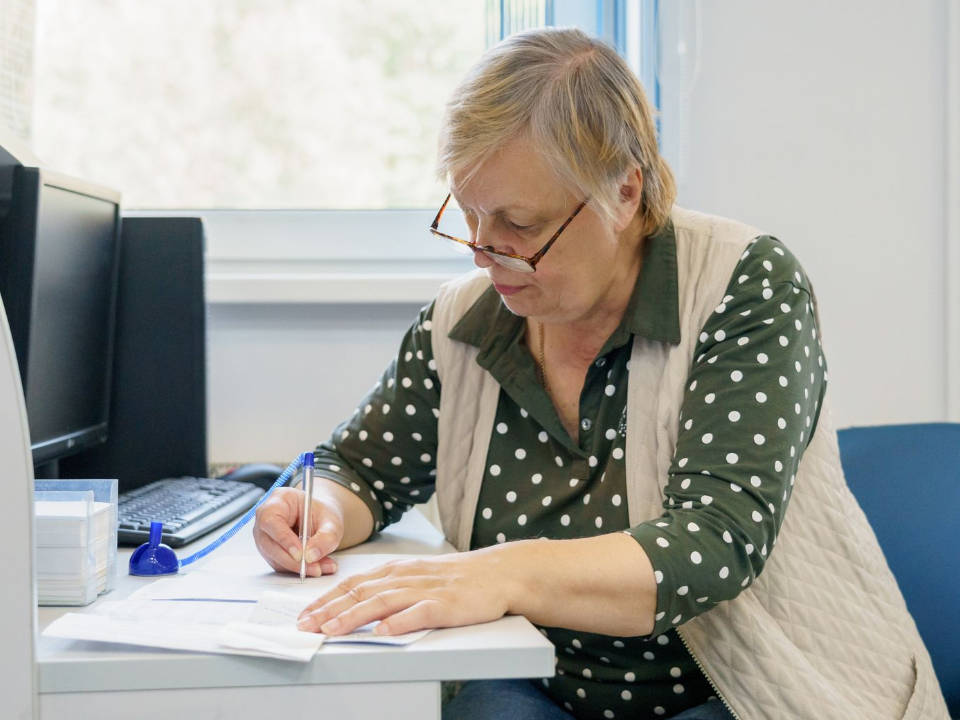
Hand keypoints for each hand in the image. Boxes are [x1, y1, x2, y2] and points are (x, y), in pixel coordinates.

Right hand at [253, 487, 341, 576]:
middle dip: (292, 560)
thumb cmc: (323, 514)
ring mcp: (264, 534)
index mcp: (279, 499)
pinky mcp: (268, 550)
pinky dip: (297, 569)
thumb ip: (326, 537)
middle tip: (314, 568)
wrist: (319, 518)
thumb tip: (310, 556)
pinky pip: (279, 564)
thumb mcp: (332, 522)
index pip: (271, 520)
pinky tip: (315, 567)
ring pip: (273, 557)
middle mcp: (265, 517)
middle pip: (269, 542)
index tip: (300, 554)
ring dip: (297, 567)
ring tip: (321, 568)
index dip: (283, 539)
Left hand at [295, 549, 514, 635]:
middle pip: (361, 593)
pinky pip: (418, 613)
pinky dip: (398, 622)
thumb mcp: (418, 575)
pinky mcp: (445, 605)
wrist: (498, 573)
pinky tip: (382, 632)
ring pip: (383, 602)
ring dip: (353, 616)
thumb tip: (357, 602)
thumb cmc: (457, 578)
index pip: (353, 583)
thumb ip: (390, 586)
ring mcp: (425, 590)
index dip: (327, 599)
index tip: (305, 614)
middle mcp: (406, 577)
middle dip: (329, 610)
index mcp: (397, 569)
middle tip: (306, 626)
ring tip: (331, 631)